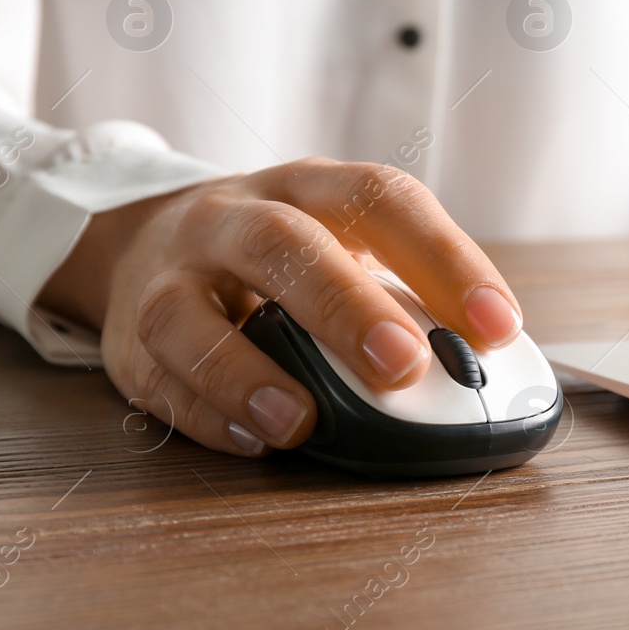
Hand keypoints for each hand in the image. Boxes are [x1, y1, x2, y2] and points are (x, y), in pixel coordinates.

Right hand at [38, 159, 522, 457]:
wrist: (148, 242)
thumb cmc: (285, 257)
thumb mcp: (346, 248)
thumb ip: (410, 298)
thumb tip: (489, 366)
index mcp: (312, 189)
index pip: (384, 202)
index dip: (446, 260)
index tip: (498, 325)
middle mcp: (237, 217)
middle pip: (286, 246)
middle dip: (347, 307)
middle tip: (404, 368)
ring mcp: (174, 274)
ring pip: (191, 314)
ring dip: (250, 372)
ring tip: (303, 422)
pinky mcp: (130, 339)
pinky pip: (159, 376)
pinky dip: (207, 412)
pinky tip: (256, 440)